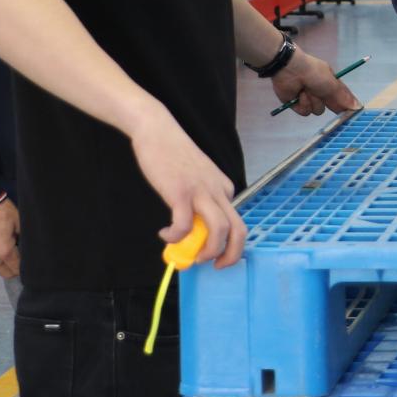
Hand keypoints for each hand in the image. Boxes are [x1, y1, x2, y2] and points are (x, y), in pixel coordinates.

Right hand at [0, 198, 20, 278]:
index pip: (17, 270)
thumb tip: (25, 244)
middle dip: (13, 266)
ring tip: (2, 240)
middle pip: (5, 272)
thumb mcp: (18, 221)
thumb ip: (23, 237)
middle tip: (18, 252)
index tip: (28, 258)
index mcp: (4, 253)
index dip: (25, 266)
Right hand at [128, 104, 248, 267]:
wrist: (158, 130)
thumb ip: (199, 200)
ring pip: (219, 231)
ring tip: (191, 256)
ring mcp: (201, 191)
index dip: (227, 243)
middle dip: (230, 255)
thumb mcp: (196, 177)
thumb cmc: (174, 154)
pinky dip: (175, 237)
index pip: (236, 222)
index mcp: (224, 188)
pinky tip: (165, 235)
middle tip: (214, 266)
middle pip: (238, 230)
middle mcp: (218, 191)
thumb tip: (192, 229)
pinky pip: (184, 225)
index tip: (212, 252)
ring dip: (207, 251)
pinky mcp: (181, 192)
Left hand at [270, 50, 362, 116]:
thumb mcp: (332, 83)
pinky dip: (303, 103)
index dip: (346, 104)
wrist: (290, 70)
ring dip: (313, 101)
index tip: (351, 112)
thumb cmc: (314, 73)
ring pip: (317, 110)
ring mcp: (308, 98)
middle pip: (330, 105)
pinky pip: (305, 112)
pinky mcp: (297, 104)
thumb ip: (344, 97)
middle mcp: (320, 91)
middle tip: (331, 104)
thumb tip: (358, 107)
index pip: (341, 97)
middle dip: (330, 104)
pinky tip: (299, 94)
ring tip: (307, 90)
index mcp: (330, 83)